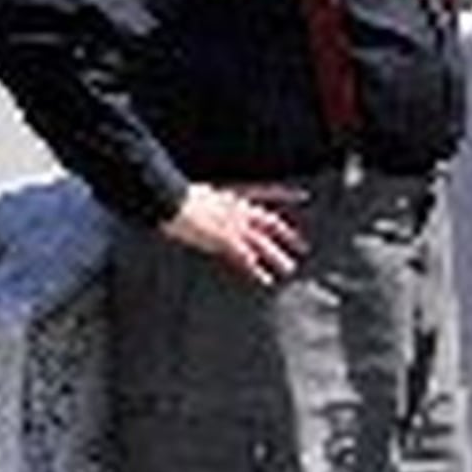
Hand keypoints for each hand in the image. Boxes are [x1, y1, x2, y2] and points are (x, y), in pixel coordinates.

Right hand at [164, 181, 305, 285]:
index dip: (285, 193)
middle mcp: (237, 209)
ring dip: (277, 256)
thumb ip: (205, 198)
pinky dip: (256, 270)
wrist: (169, 198)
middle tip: (301, 246)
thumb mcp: (195, 193)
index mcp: (231, 196)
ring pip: (262, 242)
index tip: (303, 195)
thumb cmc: (174, 194)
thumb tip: (201, 197)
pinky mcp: (225, 239)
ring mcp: (233, 225)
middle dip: (287, 234)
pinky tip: (265, 279)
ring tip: (289, 268)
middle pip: (269, 222)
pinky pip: (246, 258)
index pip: (265, 192)